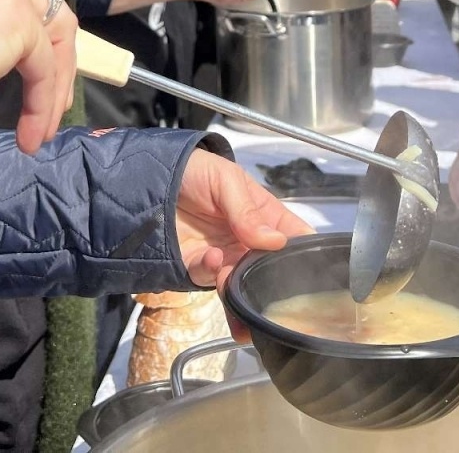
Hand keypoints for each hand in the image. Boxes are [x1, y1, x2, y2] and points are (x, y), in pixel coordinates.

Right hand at [0, 0, 77, 155]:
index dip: (21, 32)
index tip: (20, 71)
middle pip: (40, 5)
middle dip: (50, 57)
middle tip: (51, 101)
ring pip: (51, 34)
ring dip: (51, 86)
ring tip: (41, 130)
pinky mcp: (20, 19)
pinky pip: (42, 65)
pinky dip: (42, 101)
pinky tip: (32, 135)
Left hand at [176, 150, 313, 292]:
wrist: (147, 179)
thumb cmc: (195, 171)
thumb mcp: (226, 180)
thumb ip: (249, 212)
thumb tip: (276, 241)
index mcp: (263, 215)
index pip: (294, 237)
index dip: (304, 252)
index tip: (311, 268)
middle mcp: (247, 240)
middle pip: (271, 268)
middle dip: (273, 281)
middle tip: (273, 286)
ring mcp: (224, 256)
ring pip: (244, 282)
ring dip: (242, 285)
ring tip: (232, 271)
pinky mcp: (198, 267)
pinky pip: (211, 279)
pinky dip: (213, 272)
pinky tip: (211, 257)